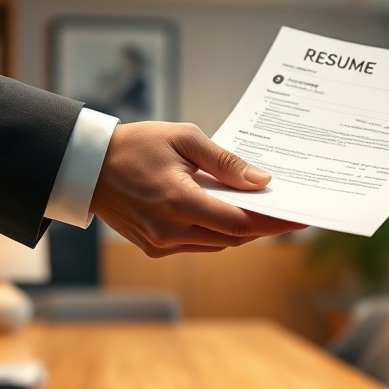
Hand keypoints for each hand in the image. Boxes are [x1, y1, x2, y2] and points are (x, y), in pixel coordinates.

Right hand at [90, 122, 304, 257]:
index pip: (240, 221)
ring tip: (264, 209)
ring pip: (218, 243)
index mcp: (178, 201)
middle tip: (289, 209)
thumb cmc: (136, 145)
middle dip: (264, 224)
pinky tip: (229, 212)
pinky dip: (218, 231)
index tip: (301, 217)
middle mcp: (170, 230)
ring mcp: (161, 244)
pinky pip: (199, 244)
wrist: (88, 166)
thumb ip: (224, 161)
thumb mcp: (183, 139)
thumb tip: (261, 180)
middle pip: (234, 236)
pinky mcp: (155, 248)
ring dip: (242, 228)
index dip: (275, 222)